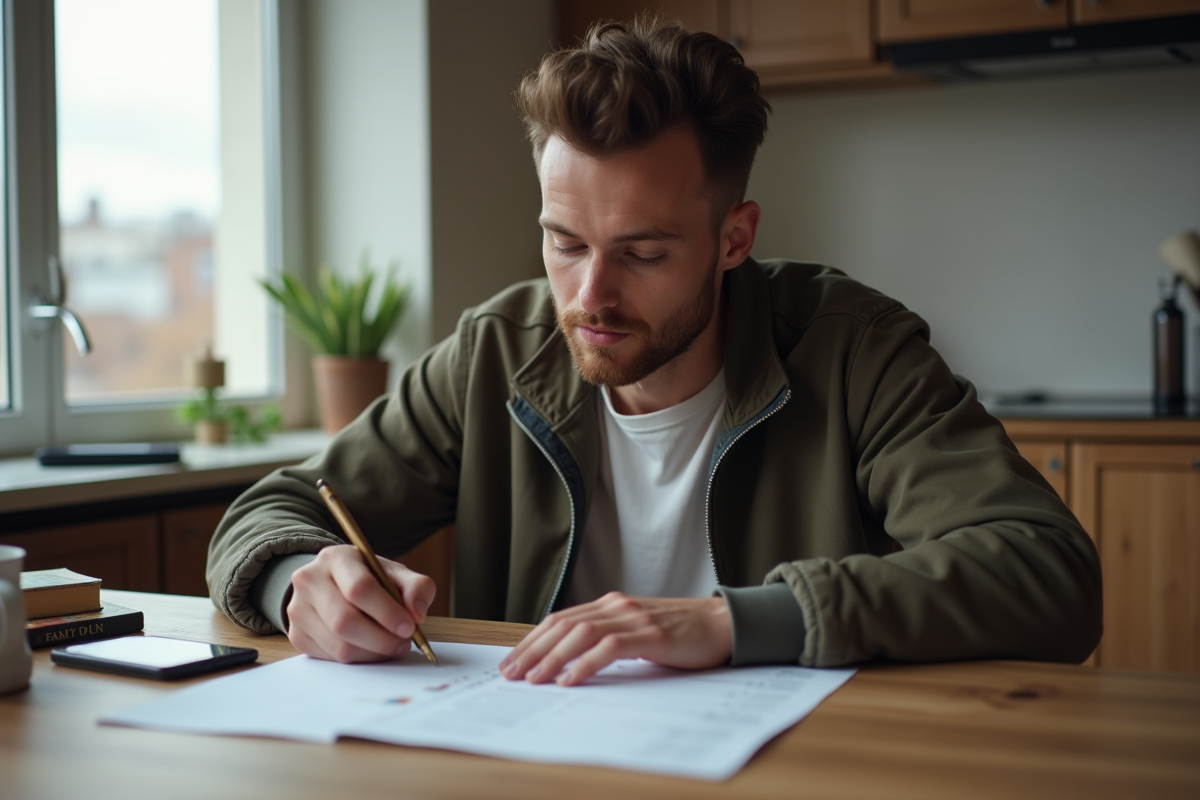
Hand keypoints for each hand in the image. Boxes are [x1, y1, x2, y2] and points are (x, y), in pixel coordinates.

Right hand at [286, 544, 435, 662]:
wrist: (331, 584)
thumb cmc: (368, 578)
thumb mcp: (395, 573)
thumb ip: (417, 587)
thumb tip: (417, 614)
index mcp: (336, 558)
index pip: (359, 588)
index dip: (387, 612)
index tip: (409, 627)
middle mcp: (310, 581)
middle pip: (345, 621)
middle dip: (381, 639)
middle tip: (403, 642)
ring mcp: (298, 610)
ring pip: (338, 645)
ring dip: (373, 654)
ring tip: (391, 646)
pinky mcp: (297, 635)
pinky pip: (331, 658)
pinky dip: (358, 660)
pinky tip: (371, 650)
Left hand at [498, 592, 731, 686]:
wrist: (721, 624)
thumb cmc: (680, 633)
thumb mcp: (637, 631)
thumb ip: (608, 638)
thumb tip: (570, 661)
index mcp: (610, 604)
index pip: (560, 620)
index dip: (533, 640)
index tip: (512, 661)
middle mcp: (617, 606)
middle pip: (563, 626)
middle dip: (533, 650)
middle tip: (511, 674)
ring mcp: (634, 618)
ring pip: (581, 635)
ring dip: (552, 658)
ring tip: (534, 679)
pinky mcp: (651, 635)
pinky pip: (610, 648)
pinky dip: (586, 664)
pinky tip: (570, 679)